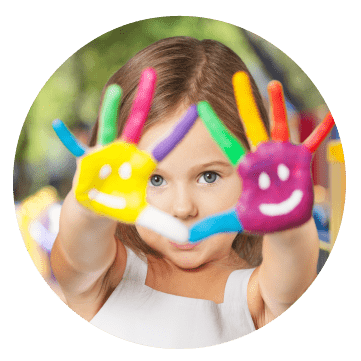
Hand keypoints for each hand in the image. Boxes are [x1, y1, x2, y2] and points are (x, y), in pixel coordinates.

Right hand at [53, 68, 197, 243]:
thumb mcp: (144, 216)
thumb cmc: (122, 206)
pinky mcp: (87, 161)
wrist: (98, 207)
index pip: (166, 145)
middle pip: (137, 122)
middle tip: (153, 72)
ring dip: (109, 109)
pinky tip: (58, 125)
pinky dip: (67, 139)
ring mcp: (106, 153)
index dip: (180, 130)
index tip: (199, 108)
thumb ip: (164, 225)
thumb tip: (187, 240)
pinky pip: (76, 148)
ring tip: (114, 91)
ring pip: (109, 127)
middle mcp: (126, 151)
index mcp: (142, 163)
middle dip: (144, 99)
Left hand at [189, 71, 334, 241]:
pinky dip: (321, 131)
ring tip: (273, 84)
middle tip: (237, 77)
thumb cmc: (258, 218)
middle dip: (245, 102)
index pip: (226, 143)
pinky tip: (330, 115)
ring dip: (277, 106)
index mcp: (246, 167)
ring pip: (278, 127)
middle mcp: (262, 156)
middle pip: (251, 125)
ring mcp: (281, 156)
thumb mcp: (234, 220)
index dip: (215, 126)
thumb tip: (185, 238)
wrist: (281, 223)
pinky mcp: (299, 161)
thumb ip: (211, 225)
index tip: (200, 107)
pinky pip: (312, 143)